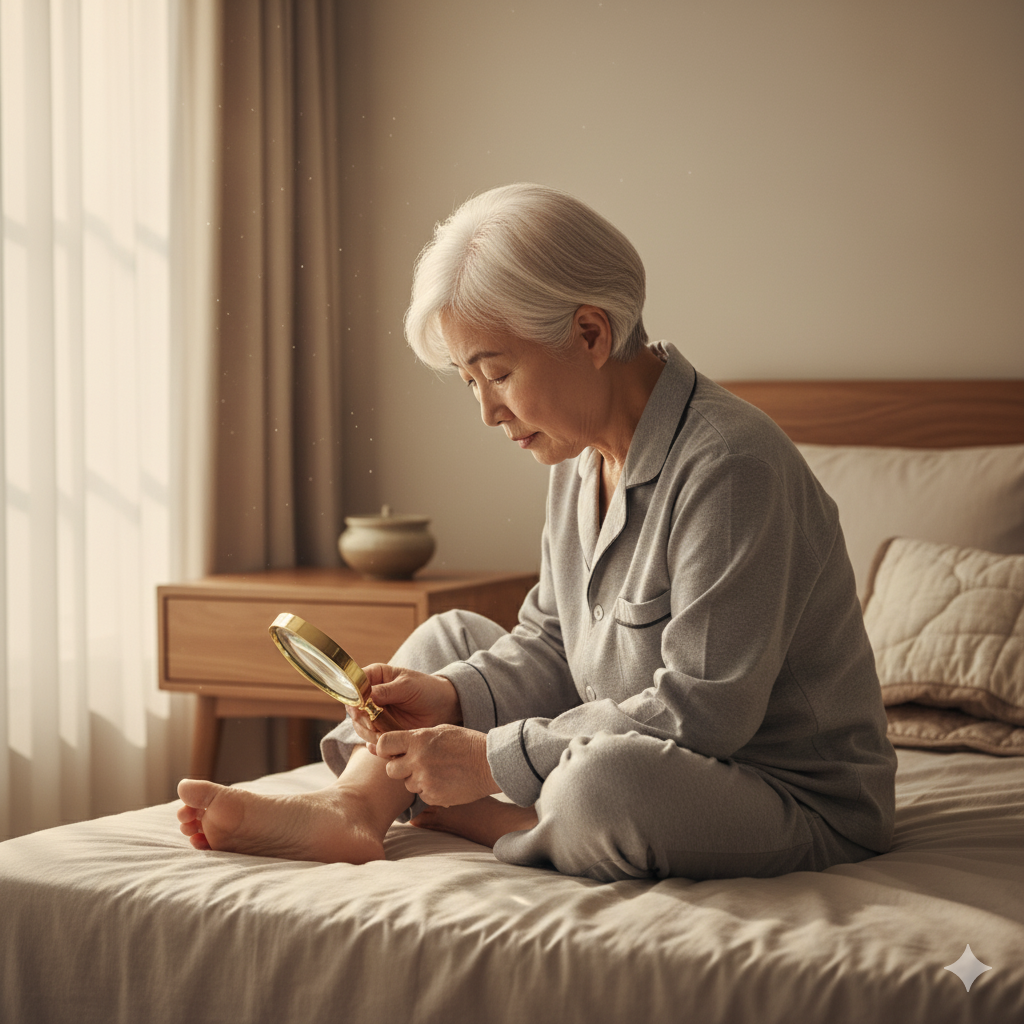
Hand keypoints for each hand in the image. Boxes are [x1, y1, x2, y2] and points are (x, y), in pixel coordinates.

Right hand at [347, 665, 461, 741]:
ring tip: (383, 735)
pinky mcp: (381, 730)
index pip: (354, 684)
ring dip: (368, 733)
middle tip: (373, 724)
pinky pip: (370, 739)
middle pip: (353, 709)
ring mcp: (374, 714)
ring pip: (359, 726)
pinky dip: (375, 744)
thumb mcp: (408, 686)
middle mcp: (370, 696)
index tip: (361, 706)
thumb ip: (386, 691)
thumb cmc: (426, 689)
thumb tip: (366, 695)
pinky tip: (384, 744)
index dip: (353, 696)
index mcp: (375, 677)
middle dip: (361, 719)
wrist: (443, 707)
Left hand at [370, 724, 499, 806]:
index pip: (384, 744)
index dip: (383, 750)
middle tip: (416, 764)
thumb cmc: (464, 743)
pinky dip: (430, 790)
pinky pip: (422, 795)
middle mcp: (418, 760)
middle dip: (399, 768)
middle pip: (390, 770)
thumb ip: (412, 737)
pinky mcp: (433, 796)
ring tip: (437, 771)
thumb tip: (378, 746)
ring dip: (417, 779)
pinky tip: (445, 781)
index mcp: (418, 740)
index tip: (390, 752)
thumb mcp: (439, 731)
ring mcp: (425, 780)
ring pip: (407, 784)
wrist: (489, 763)